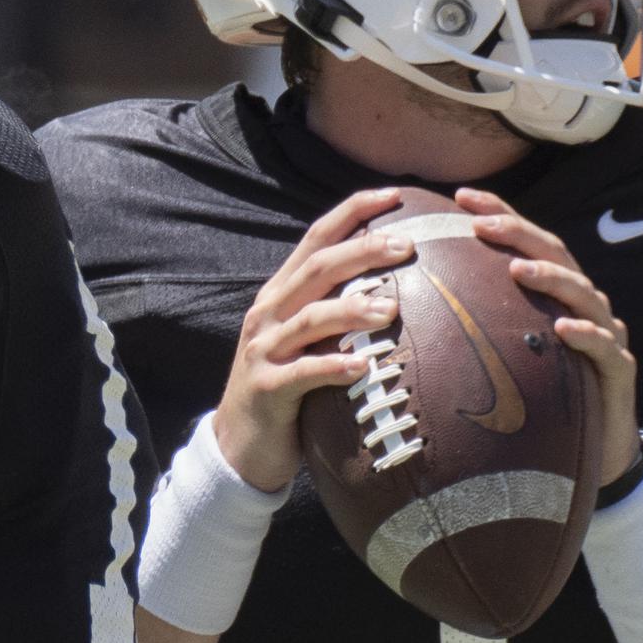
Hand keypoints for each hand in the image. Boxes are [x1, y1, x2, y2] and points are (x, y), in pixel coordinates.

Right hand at [210, 188, 416, 493]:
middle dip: (361, 251)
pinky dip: (332, 368)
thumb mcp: (307, 343)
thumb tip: (401, 292)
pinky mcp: (265, 389)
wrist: (236, 446)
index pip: (315, 239)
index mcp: (280, 295)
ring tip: (391, 309)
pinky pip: (302, 375)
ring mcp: (263, 350)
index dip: (352, 212)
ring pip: (309, 318)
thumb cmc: (286, 392)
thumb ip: (337, 316)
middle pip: (316, 268)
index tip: (394, 195)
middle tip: (406, 245)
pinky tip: (363, 368)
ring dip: (351, 310)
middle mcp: (268, 313)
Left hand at [458, 188, 639, 482]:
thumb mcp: (508, 357)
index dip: (500, 215)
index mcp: (555, 296)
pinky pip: (605, 347)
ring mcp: (605, 334)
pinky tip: (563, 329)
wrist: (594, 452)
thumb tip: (416, 309)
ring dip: (550, 278)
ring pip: (583, 294)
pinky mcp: (618, 371)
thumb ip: (480, 328)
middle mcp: (582, 306)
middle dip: (519, 234)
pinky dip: (586, 335)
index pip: (527, 244)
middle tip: (481, 223)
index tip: (460, 198)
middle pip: (556, 256)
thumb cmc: (543, 400)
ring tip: (517, 269)